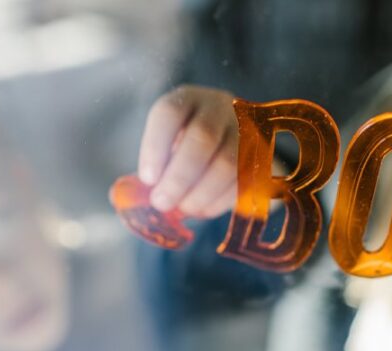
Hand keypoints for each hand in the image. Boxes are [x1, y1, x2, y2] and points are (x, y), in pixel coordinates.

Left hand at [138, 85, 237, 217]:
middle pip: (203, 138)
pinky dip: (220, 201)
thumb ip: (153, 168)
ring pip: (227, 163)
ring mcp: (246, 129)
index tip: (147, 179)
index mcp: (187, 99)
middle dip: (178, 178)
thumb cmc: (186, 147)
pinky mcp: (263, 155)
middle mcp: (219, 107)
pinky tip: (203, 209)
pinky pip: (244, 182)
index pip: (170, 113)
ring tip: (183, 208)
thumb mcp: (167, 145)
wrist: (232, 139)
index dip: (155, 147)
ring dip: (200, 193)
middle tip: (162, 202)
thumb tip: (128, 199)